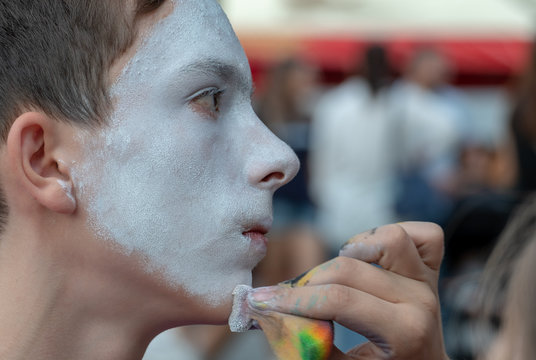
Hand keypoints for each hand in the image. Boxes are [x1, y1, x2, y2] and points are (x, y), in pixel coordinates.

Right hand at [249, 222, 448, 359]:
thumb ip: (310, 346)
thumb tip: (267, 315)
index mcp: (405, 334)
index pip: (339, 300)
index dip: (294, 298)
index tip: (262, 300)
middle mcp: (421, 301)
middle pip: (351, 268)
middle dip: (309, 280)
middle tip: (288, 296)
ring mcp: (429, 282)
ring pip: (390, 238)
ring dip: (353, 250)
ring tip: (335, 272)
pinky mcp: (432, 269)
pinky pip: (424, 233)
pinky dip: (391, 237)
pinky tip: (368, 254)